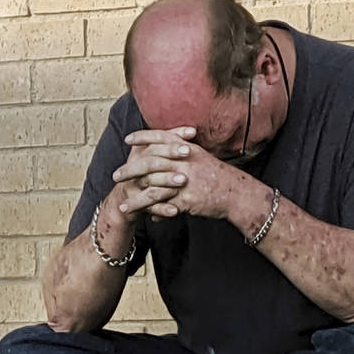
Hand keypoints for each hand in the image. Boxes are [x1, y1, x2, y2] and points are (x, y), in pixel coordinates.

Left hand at [120, 130, 241, 220]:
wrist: (237, 194)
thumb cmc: (219, 177)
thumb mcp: (201, 158)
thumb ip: (183, 154)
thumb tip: (167, 152)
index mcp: (187, 150)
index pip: (161, 137)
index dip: (143, 137)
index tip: (128, 140)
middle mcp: (184, 162)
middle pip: (150, 163)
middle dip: (130, 170)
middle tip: (116, 175)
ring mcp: (185, 181)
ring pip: (153, 188)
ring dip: (135, 197)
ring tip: (122, 203)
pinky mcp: (187, 199)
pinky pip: (163, 206)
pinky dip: (150, 212)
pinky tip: (141, 217)